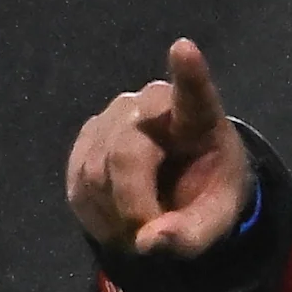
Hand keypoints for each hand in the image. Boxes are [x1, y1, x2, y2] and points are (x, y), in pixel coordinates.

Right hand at [66, 37, 256, 256]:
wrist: (180, 192)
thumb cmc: (206, 196)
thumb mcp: (213, 224)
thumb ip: (189, 236)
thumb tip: (148, 242)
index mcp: (197, 117)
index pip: (193, 92)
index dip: (188, 74)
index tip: (184, 49)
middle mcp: (151, 105)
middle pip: (124, 154)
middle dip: (133, 206)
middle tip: (150, 235)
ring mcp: (113, 116)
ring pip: (95, 173)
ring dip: (115, 214)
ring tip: (140, 223)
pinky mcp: (87, 138)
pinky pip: (78, 183)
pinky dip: (97, 214)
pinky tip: (118, 214)